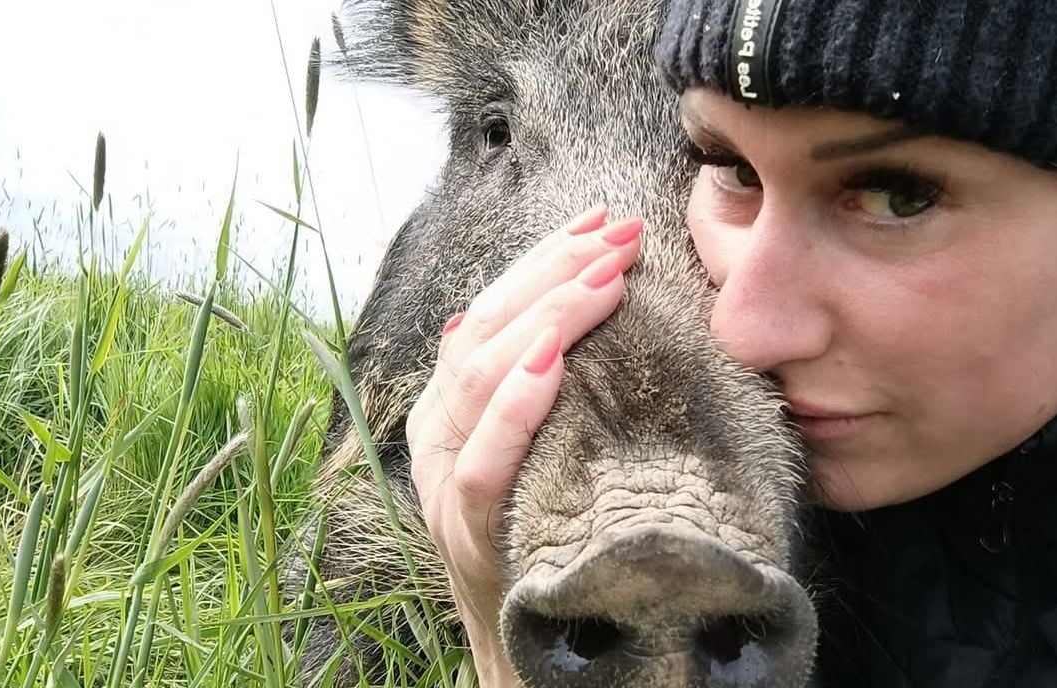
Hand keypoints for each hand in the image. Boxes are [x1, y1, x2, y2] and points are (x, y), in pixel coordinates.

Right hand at [406, 205, 642, 684]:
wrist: (530, 642)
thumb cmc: (544, 529)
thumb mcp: (532, 446)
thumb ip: (525, 387)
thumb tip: (546, 317)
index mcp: (447, 406)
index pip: (490, 311)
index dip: (543, 260)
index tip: (601, 221)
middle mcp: (434, 433)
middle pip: (484, 329)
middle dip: (556, 274)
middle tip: (622, 237)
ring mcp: (441, 483)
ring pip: (478, 378)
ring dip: (547, 319)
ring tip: (606, 281)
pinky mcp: (465, 534)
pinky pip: (482, 463)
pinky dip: (515, 408)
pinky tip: (555, 363)